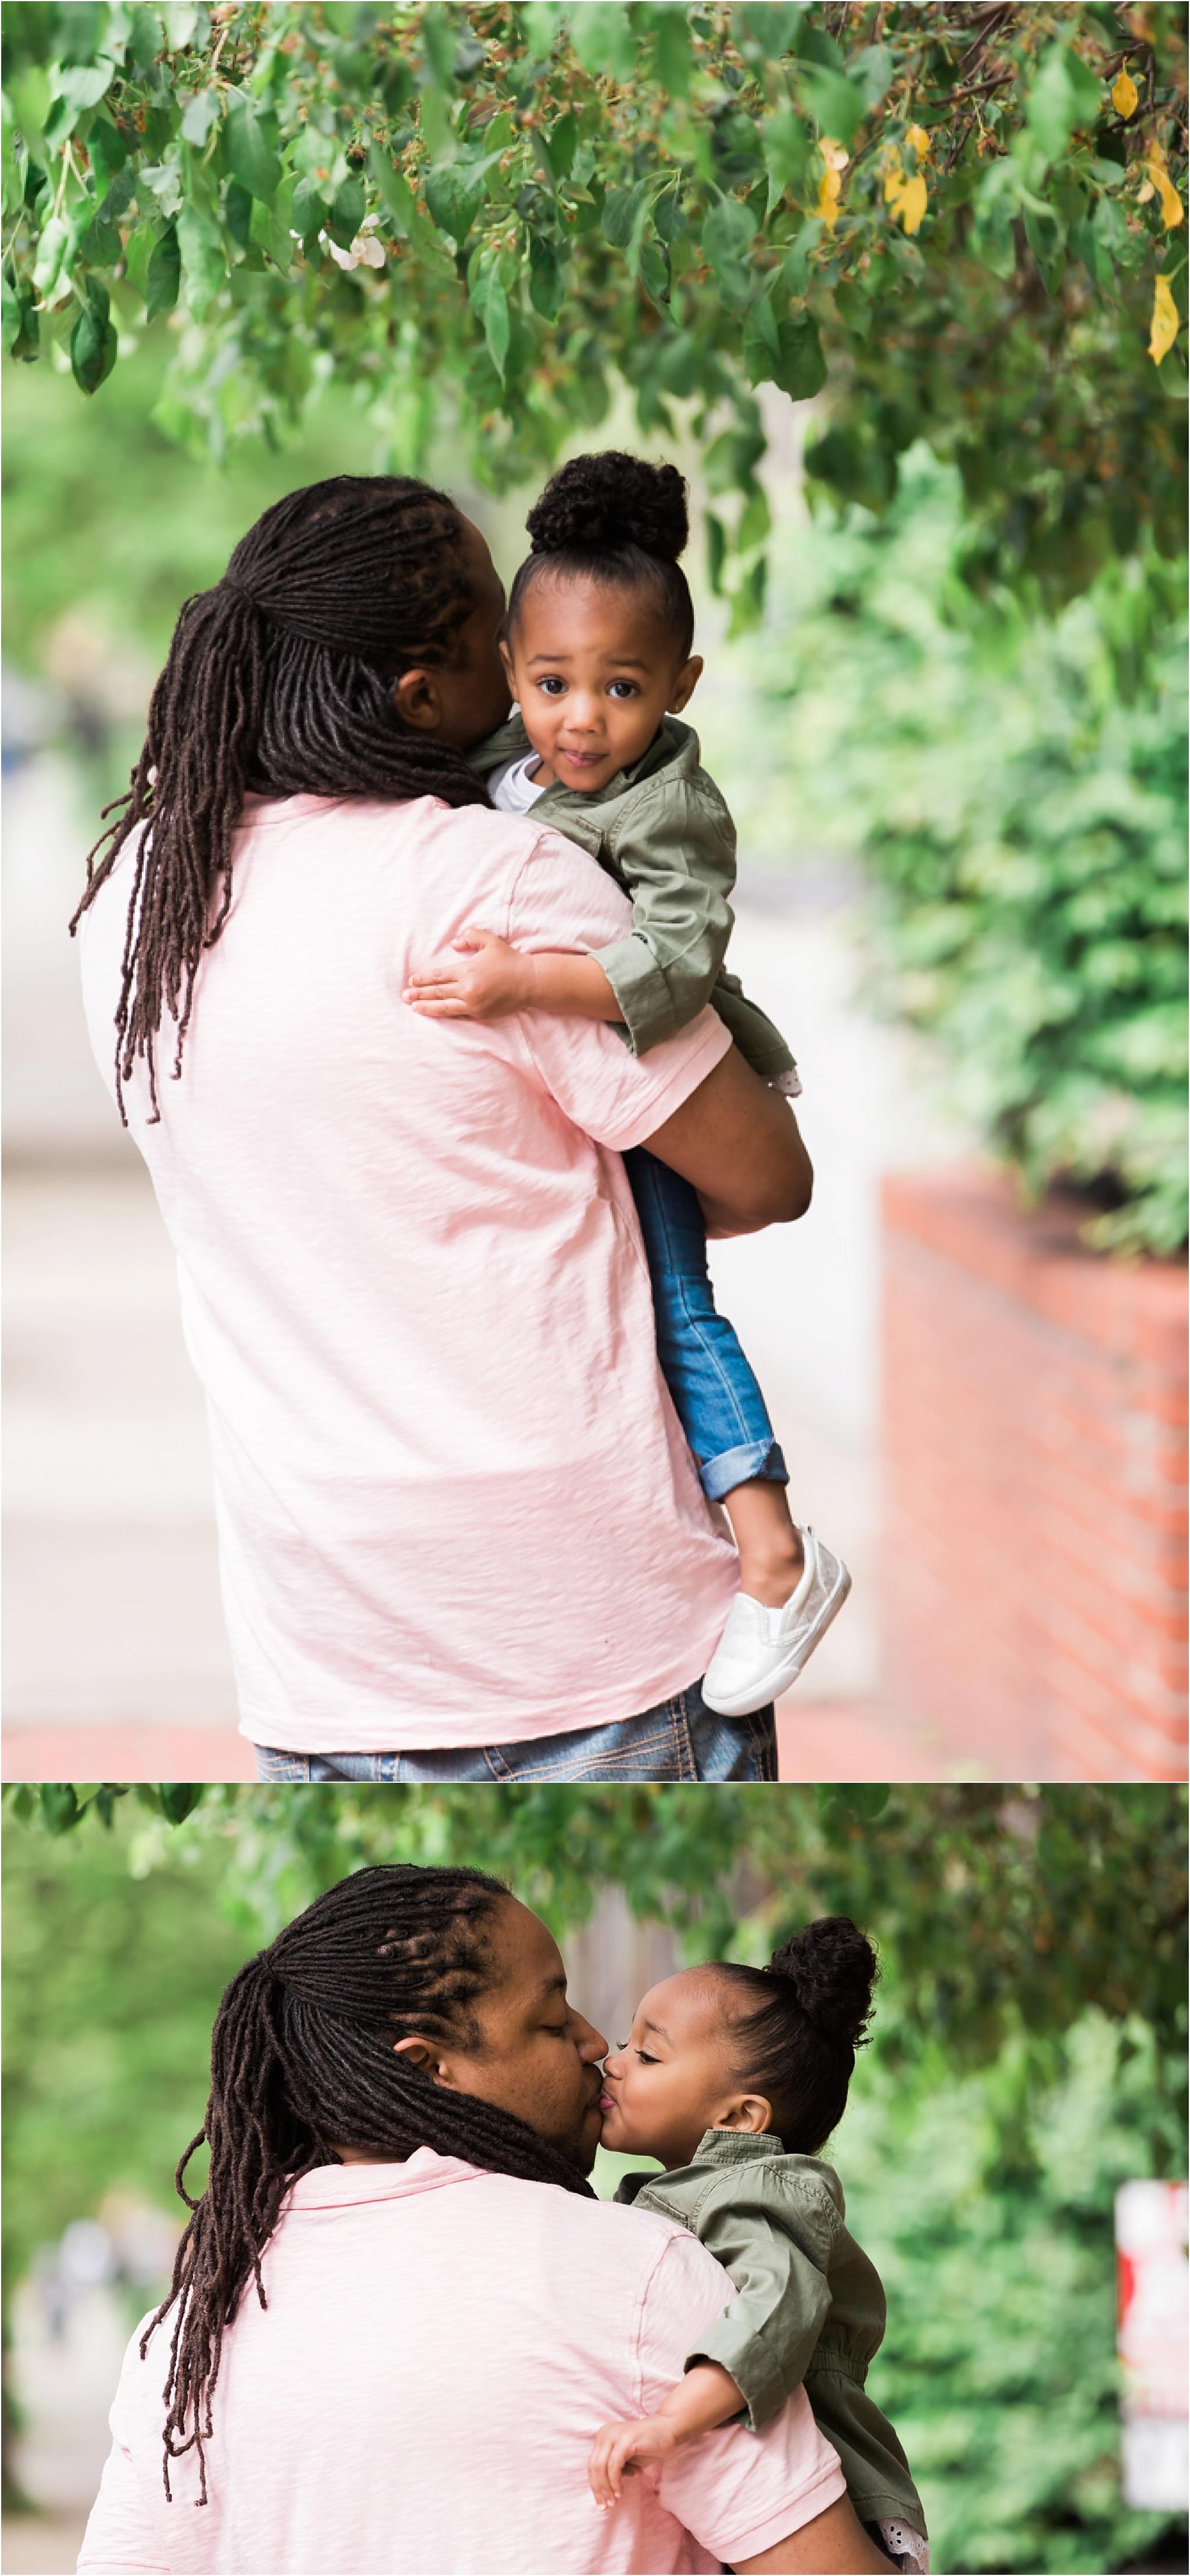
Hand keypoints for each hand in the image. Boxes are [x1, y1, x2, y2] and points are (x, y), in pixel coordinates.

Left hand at [403, 928, 535, 1019]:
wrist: (530, 982)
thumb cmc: (510, 960)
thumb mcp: (490, 941)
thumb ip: (470, 937)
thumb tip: (453, 944)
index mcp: (467, 971)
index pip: (439, 976)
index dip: (424, 979)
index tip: (412, 980)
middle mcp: (468, 989)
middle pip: (437, 993)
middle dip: (419, 994)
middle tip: (404, 996)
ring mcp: (474, 1005)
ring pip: (444, 1007)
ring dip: (427, 1007)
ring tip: (414, 1008)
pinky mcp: (481, 1014)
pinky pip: (459, 1015)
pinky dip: (445, 1015)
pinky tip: (436, 1014)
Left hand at [588, 2413, 682, 2510]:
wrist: (668, 2429)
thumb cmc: (648, 2446)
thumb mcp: (628, 2461)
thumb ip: (616, 2471)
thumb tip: (606, 2494)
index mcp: (603, 2436)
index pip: (592, 2465)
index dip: (595, 2487)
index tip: (601, 2504)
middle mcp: (605, 2433)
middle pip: (594, 2467)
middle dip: (599, 2490)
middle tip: (606, 2507)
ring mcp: (614, 2435)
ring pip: (601, 2467)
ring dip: (607, 2488)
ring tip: (615, 2501)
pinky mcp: (625, 2440)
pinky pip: (614, 2466)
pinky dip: (615, 2482)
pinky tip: (621, 2492)